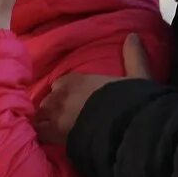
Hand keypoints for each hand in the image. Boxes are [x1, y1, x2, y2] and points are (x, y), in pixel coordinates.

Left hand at [34, 34, 152, 144]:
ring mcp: (54, 115)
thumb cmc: (129, 101)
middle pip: (50, 100)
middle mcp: (61, 94)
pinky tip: (52, 141)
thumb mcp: (137, 76)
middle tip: (68, 118)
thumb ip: (133, 56)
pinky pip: (40, 133)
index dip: (67, 92)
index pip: (61, 83)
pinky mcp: (53, 135)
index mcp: (77, 79)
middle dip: (56, 108)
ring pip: (42, 116)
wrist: (123, 127)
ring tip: (59, 131)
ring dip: (48, 122)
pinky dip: (44, 136)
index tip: (74, 100)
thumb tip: (133, 35)